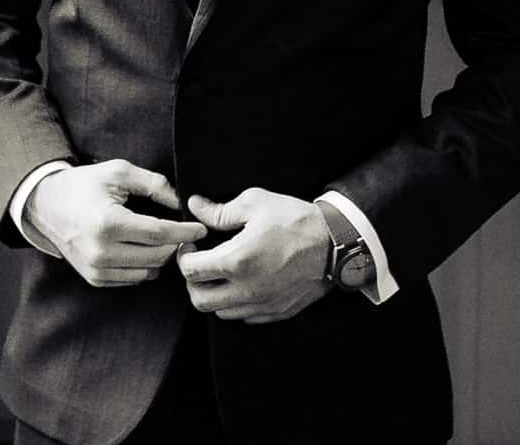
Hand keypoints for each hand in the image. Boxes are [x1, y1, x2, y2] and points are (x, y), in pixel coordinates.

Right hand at [24, 159, 207, 287]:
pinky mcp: (95, 278)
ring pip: (149, 271)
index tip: (201, 228)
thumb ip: (153, 183)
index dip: (185, 232)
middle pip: (158, 256)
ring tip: (164, 240)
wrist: (45, 205)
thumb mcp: (117, 173)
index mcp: (107, 224)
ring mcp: (97, 269)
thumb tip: (181, 202)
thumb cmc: (82, 185)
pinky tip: (143, 248)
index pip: (160, 235)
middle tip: (185, 232)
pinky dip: (145, 265)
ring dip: (162, 256)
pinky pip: (134, 278)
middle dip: (177, 244)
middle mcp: (101, 252)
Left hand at [176, 189, 332, 323]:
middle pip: (199, 300)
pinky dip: (237, 304)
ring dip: (214, 294)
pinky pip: (246, 317)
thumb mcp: (255, 203)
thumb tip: (196, 207)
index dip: (184, 256)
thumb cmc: (297, 221)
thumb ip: (219, 211)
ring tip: (220, 274)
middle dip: (193, 282)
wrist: (335, 243)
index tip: (192, 246)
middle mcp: (247, 289)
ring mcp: (264, 304)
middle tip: (200, 264)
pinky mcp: (278, 311)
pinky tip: (242, 284)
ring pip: (221, 312)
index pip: (190, 271)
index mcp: (237, 262)